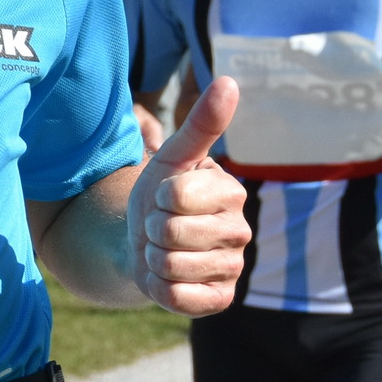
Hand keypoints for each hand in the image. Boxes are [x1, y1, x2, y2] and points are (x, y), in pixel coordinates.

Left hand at [126, 76, 249, 315]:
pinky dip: (160, 288)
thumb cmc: (158, 196)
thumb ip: (200, 124)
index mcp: (231, 193)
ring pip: (172, 266)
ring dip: (153, 259)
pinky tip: (168, 277)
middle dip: (152, 230)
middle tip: (159, 227)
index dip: (158, 198)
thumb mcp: (172, 158)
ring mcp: (232, 269)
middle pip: (171, 233)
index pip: (178, 197)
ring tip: (162, 250)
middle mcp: (240, 232)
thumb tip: (229, 80)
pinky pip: (179, 298)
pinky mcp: (220, 300)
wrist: (141, 243)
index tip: (164, 198)